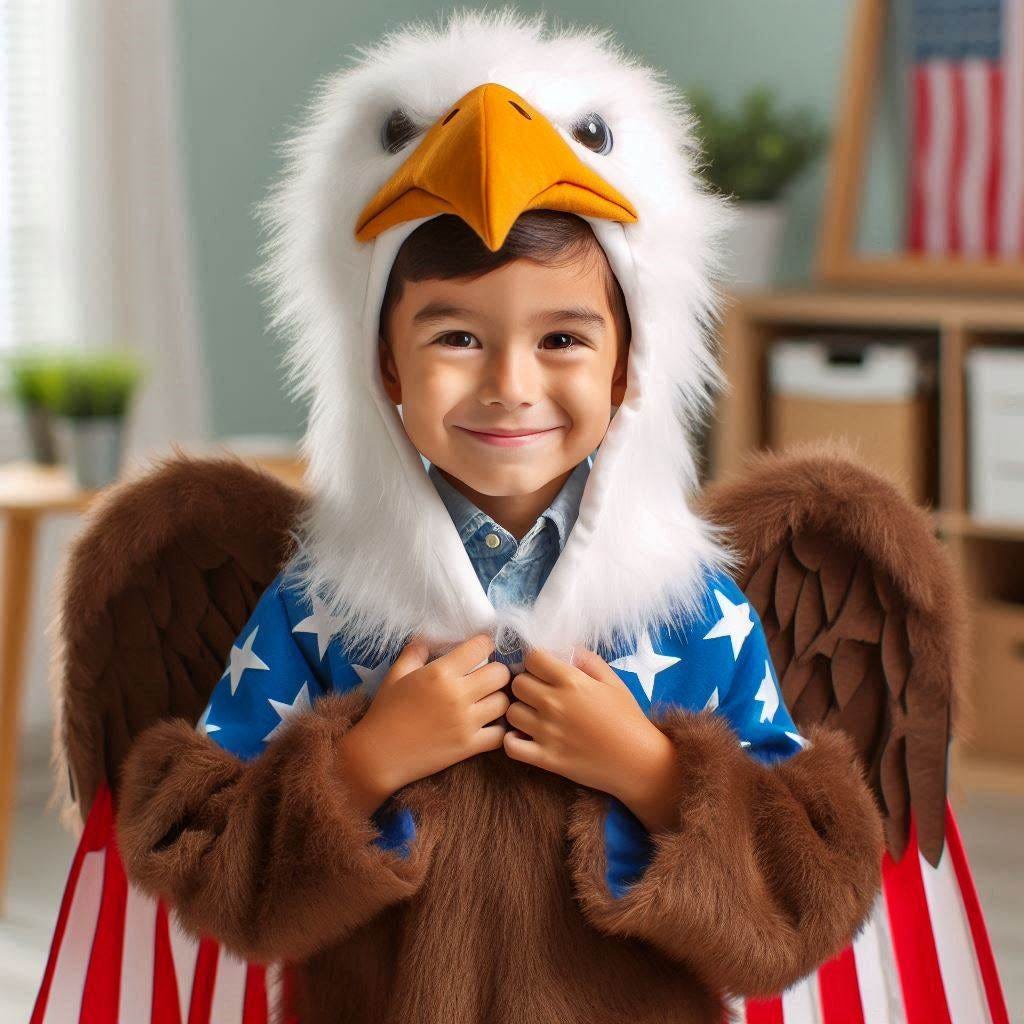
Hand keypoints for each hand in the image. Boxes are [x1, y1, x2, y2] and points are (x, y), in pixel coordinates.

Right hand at [340, 633, 509, 811]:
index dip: (483, 645)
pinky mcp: (469, 746)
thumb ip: (415, 651)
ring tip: (486, 701)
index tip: (479, 650)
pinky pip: (500, 733)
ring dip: (497, 699)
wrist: (378, 756)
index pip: (481, 647)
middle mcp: (458, 695)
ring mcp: (466, 722)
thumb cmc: (385, 712)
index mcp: (440, 673)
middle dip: (496, 672)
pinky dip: (497, 728)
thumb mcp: (396, 674)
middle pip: (500, 674)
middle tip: (486, 677)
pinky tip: (486, 725)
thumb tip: (428, 637)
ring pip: (504, 703)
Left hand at [503, 645, 681, 832]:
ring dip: (520, 711)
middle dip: (526, 684)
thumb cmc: (628, 719)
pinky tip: (526, 737)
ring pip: (511, 712)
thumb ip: (587, 659)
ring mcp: (547, 733)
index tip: (544, 670)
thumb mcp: (613, 681)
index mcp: (571, 682)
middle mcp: (554, 704)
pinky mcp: (545, 759)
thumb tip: (566, 649)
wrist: (638, 762)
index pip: (532, 657)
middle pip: (517, 683)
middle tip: (539, 692)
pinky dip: (512, 740)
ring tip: (534, 715)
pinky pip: (510, 745)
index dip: (536, 661)